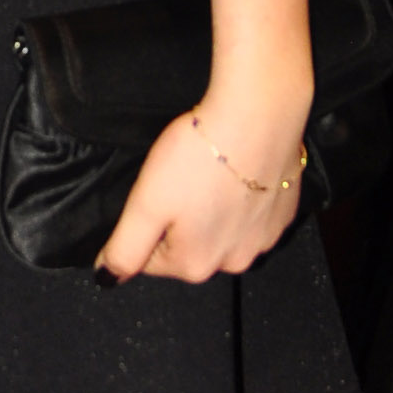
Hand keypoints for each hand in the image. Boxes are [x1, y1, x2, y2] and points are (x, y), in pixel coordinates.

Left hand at [96, 98, 308, 284]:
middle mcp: (234, 262)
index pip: (151, 260)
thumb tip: (108, 277)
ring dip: (213, 211)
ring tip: (210, 174)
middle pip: (189, 249)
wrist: (259, 114)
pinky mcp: (284, 215)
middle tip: (183, 180)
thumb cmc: (199, 155)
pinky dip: (243, 200)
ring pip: (222, 232)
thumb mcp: (145, 203)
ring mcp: (264, 240)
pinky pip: (253, 216)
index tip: (157, 193)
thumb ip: (124, 249)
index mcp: (194, 265)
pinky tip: (239, 172)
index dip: (146, 224)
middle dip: (180, 221)